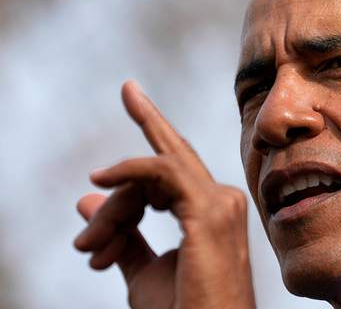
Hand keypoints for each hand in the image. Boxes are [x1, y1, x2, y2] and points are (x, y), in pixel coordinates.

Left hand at [74, 81, 255, 308]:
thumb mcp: (142, 271)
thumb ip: (121, 234)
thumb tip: (87, 198)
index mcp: (212, 212)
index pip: (171, 172)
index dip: (147, 150)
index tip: (128, 127)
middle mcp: (222, 200)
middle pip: (165, 162)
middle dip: (149, 118)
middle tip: (125, 99)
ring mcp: (220, 203)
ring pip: (155, 171)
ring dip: (113, 206)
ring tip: (91, 248)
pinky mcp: (209, 211)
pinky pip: (163, 172)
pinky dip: (131, 171)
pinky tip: (103, 180)